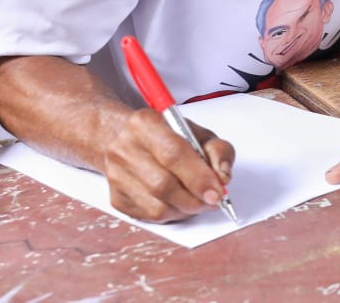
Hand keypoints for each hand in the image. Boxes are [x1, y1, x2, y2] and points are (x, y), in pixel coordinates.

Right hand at [100, 109, 233, 222]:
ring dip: (185, 209)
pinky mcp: (116, 198)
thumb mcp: (197, 132)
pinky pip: (149, 216)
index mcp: (146, 123)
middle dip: (194, 199)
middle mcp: (125, 149)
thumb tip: (222, 177)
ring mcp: (116, 176)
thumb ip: (217, 150)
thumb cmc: (165, 135)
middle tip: (212, 201)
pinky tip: (180, 203)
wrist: (125, 138)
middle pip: (162, 184)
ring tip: (198, 201)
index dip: (199, 177)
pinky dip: (172, 214)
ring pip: (156, 206)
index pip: (174, 154)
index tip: (217, 192)